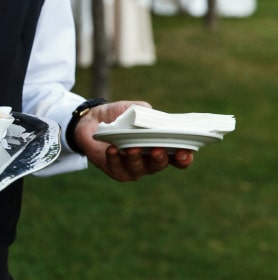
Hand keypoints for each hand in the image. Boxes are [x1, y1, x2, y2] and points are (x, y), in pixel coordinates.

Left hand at [74, 101, 194, 181]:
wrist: (94, 119)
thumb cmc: (121, 115)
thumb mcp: (137, 109)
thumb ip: (149, 114)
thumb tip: (157, 120)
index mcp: (160, 146)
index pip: (177, 157)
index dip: (184, 157)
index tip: (185, 151)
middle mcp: (149, 160)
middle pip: (159, 165)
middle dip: (160, 158)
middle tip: (158, 149)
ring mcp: (132, 167)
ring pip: (138, 168)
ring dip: (136, 158)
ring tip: (132, 148)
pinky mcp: (114, 169)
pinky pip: (116, 168)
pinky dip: (115, 159)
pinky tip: (113, 149)